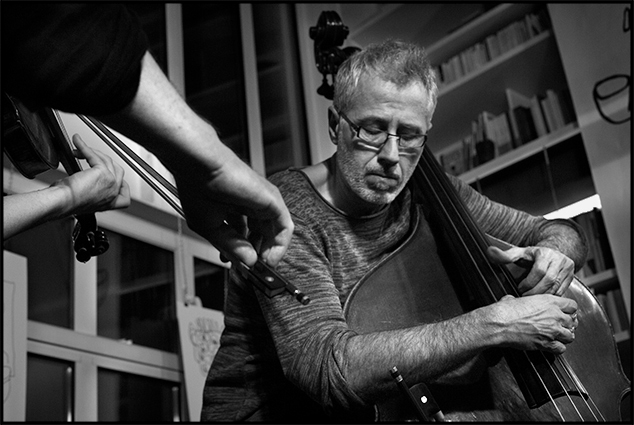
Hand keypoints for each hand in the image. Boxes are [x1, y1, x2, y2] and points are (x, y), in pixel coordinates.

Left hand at [52, 134, 130, 214]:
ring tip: (77, 151)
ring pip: (105, 160)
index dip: (120, 180)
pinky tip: (78, 143)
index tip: (109, 172)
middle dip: (102, 160)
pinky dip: (85, 147)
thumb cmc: (68, 202)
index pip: (124, 190)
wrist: (64, 202)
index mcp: (111, 202)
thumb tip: (85, 177)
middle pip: (116, 169)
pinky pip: (94, 155)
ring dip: (91, 152)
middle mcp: (113, 193)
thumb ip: (91, 190)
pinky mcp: (103, 172)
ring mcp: (111, 182)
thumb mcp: (84, 198)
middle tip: (86, 157)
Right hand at [173, 148, 293, 267]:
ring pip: (275, 233)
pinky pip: (284, 228)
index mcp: (234, 208)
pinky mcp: (272, 200)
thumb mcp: (211, 227)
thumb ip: (231, 246)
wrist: (200, 166)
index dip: (243, 254)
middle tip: (251, 271)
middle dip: (257, 256)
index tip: (238, 267)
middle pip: (263, 236)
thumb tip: (249, 262)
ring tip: (260, 267)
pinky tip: (269, 258)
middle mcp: (251, 204)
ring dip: (269, 254)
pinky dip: (279, 246)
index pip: (246, 235)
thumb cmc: (197, 188)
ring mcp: (263, 202)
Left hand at [487, 245, 574, 295]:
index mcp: (546, 254)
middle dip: (535, 291)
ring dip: (542, 296)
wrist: (552, 253)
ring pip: (556, 287)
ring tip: (531, 300)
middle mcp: (559, 260)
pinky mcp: (571, 278)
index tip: (519, 288)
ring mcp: (567, 269)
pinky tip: (541, 300)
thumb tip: (489, 251)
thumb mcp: (519, 253)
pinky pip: (562, 291)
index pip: (539, 270)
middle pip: (549, 280)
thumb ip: (505, 255)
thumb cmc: (532, 255)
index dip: (528, 282)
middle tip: (524, 297)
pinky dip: (550, 297)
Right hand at [490, 294, 577, 354]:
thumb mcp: (515, 298)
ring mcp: (552, 330)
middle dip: (567, 325)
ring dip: (564, 337)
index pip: (572, 306)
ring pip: (570, 336)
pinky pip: (561, 349)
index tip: (565, 313)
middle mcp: (554, 315)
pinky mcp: (546, 343)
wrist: (499, 324)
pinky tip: (551, 346)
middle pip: (573, 322)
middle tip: (561, 326)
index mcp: (549, 301)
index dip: (569, 311)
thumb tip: (514, 300)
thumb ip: (522, 300)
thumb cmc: (504, 311)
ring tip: (557, 337)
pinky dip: (557, 348)